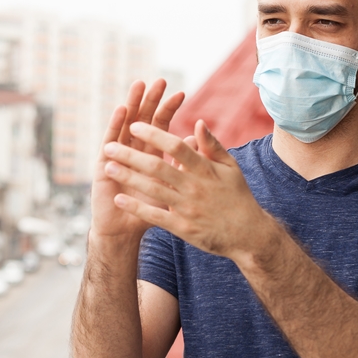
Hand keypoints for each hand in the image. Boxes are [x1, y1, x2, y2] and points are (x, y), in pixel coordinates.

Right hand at [90, 80, 184, 241]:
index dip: (169, 110)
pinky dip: (116, 124)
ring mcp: (117, 154)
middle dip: (151, 100)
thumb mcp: (170, 186)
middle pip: (143, 120)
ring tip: (139, 85)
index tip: (182, 94)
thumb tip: (196, 141)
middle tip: (160, 81)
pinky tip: (121, 110)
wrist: (124, 230)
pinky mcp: (104, 162)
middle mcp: (133, 150)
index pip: (161, 127)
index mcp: (150, 154)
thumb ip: (182, 163)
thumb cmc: (149, 211)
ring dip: (132, 105)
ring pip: (126, 125)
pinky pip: (110, 140)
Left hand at [102, 118, 273, 261]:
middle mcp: (194, 187)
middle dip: (131, 155)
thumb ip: (212, 146)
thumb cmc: (238, 197)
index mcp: (205, 169)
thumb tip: (198, 122)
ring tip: (107, 167)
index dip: (153, 134)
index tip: (134, 125)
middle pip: (157, 167)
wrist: (249, 235)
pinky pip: (155, 216)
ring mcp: (188, 208)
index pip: (175, 146)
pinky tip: (119, 198)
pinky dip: (137, 207)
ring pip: (153, 190)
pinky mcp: (183, 228)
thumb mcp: (231, 168)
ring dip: (128, 177)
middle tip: (109, 146)